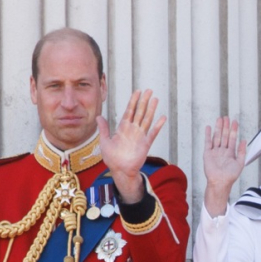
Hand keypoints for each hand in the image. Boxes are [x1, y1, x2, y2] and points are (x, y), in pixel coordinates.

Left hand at [96, 89, 166, 203]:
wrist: (120, 171)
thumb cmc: (112, 158)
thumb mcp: (104, 141)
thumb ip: (103, 129)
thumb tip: (98, 117)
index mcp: (123, 128)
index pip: (129, 111)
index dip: (133, 101)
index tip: (137, 91)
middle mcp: (133, 130)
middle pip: (139, 112)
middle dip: (144, 101)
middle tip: (149, 90)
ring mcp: (140, 136)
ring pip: (146, 119)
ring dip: (151, 109)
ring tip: (155, 99)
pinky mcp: (146, 144)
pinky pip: (153, 133)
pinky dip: (158, 126)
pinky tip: (162, 118)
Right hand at [203, 117, 247, 216]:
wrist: (220, 182)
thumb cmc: (231, 175)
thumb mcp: (240, 163)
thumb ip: (242, 151)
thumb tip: (244, 140)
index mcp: (230, 153)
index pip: (232, 138)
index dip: (233, 130)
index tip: (234, 121)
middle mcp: (222, 151)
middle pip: (224, 136)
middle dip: (225, 126)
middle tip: (226, 117)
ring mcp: (215, 152)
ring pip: (217, 137)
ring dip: (218, 128)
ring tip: (220, 119)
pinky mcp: (208, 154)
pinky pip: (208, 142)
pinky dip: (208, 135)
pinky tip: (209, 127)